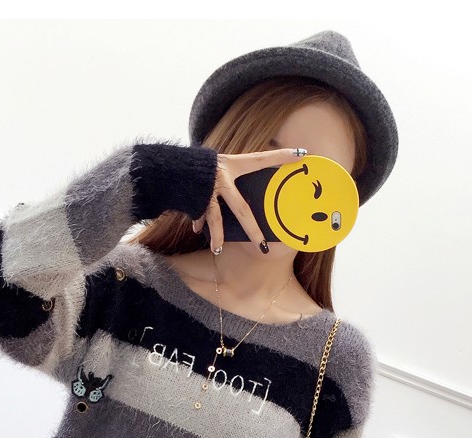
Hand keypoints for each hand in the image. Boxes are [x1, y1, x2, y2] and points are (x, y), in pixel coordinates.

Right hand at [192, 148, 306, 252]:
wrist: (169, 164)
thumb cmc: (198, 165)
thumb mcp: (219, 165)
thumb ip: (232, 176)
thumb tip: (246, 194)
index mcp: (233, 164)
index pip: (261, 159)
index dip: (281, 156)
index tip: (302, 153)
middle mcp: (223, 176)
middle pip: (242, 209)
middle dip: (253, 231)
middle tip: (264, 249)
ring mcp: (209, 189)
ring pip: (216, 218)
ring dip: (218, 236)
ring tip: (218, 250)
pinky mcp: (195, 199)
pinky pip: (200, 215)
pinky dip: (199, 223)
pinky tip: (198, 231)